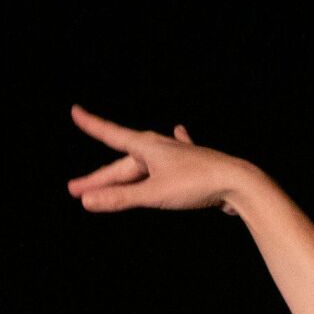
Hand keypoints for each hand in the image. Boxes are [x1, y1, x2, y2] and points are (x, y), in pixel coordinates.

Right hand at [67, 106, 246, 215]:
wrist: (237, 182)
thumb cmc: (195, 185)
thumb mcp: (153, 194)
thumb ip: (121, 199)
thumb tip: (87, 202)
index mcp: (146, 147)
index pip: (111, 136)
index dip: (92, 125)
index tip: (75, 111)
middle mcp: (159, 147)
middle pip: (123, 165)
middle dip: (100, 179)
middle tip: (77, 190)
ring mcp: (177, 155)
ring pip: (143, 166)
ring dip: (125, 174)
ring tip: (111, 176)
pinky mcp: (192, 165)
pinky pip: (176, 153)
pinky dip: (173, 143)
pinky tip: (179, 131)